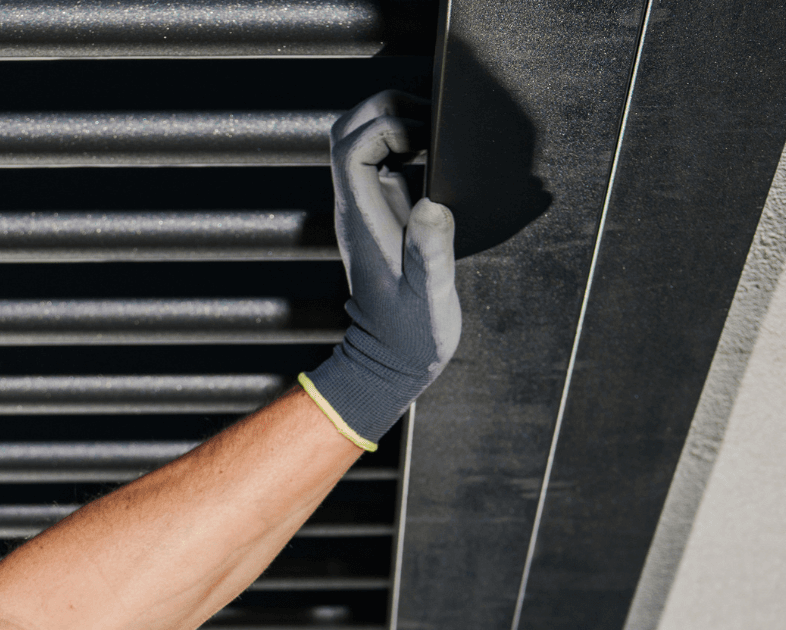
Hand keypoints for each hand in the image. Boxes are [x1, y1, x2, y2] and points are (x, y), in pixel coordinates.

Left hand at [305, 91, 461, 442]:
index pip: (350, 148)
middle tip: (431, 120)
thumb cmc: (410, 336)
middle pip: (347, 132)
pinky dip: (406, 147)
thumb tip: (432, 203)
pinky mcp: (382, 216)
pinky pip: (382, 164)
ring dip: (394, 123)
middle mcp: (356, 207)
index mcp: (361, 219)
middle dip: (385, 110)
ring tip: (436, 132)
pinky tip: (438, 157)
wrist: (391, 363)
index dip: (385, 128)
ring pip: (360, 143)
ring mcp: (366, 209)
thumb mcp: (429, 296)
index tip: (425, 139)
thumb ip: (429, 251)